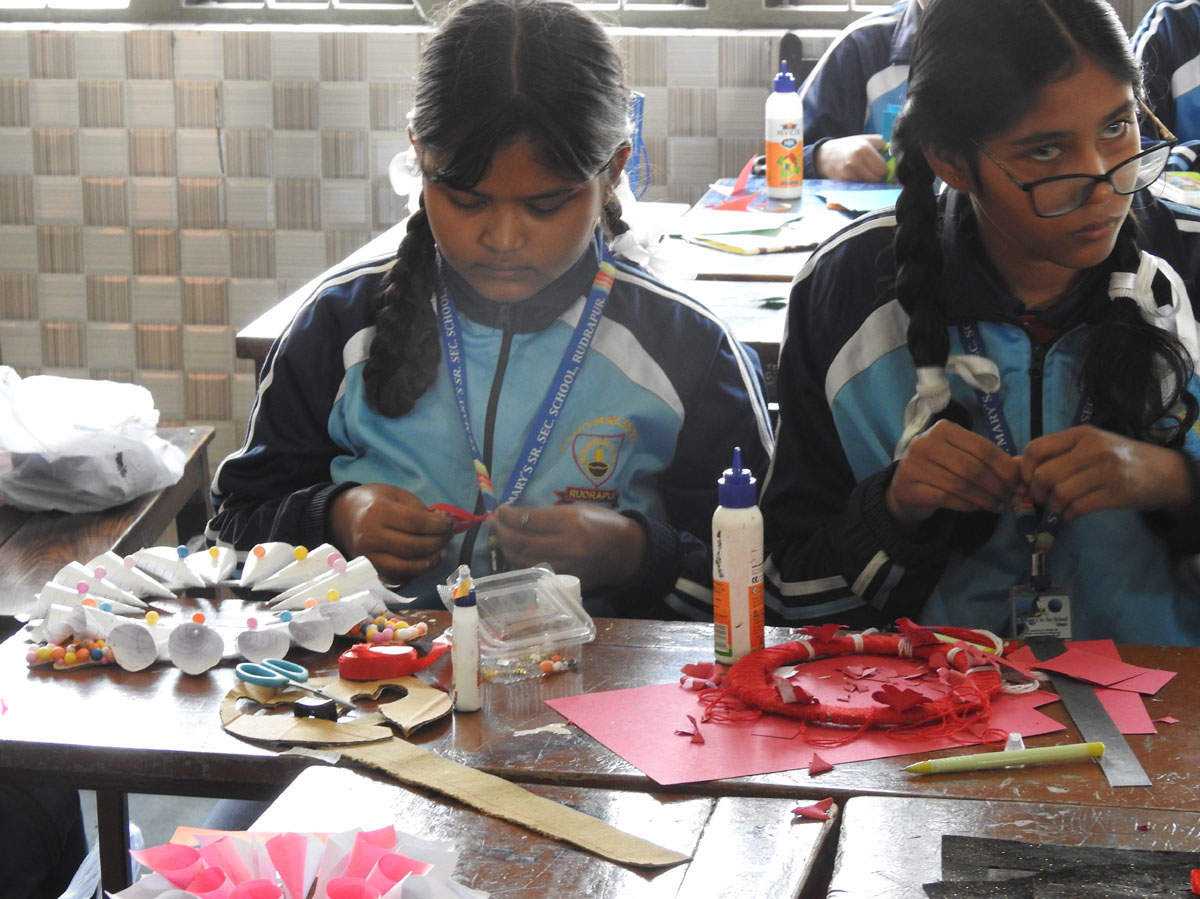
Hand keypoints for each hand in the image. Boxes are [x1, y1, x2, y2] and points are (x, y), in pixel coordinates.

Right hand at [329, 484, 455, 584]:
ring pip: (406, 568)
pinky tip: (425, 563)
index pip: (415, 523)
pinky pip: (397, 578)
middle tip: (448, 536)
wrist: (341, 517)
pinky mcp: (369, 570)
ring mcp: (368, 557)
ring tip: (441, 552)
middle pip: (413, 547)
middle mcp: (371, 537)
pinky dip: (415, 573)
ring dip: (430, 562)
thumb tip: (443, 523)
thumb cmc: (373, 502)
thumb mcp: (396, 495)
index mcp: (377, 512)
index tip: (450, 524)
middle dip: (438, 543)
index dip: (438, 526)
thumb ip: (420, 509)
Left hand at [490, 503, 645, 589]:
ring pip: (521, 560)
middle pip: (520, 542)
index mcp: (570, 522)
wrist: (627, 553)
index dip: (508, 515)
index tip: (500, 509)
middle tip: (493, 522)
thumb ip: (549, 515)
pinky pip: (532, 571)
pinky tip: (513, 551)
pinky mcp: (563, 580)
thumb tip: (518, 516)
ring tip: (500, 536)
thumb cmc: (604, 525)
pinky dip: (518, 561)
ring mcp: (563, 566)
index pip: (528, 520)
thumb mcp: (578, 510)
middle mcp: (565, 546)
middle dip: (500, 531)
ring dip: (505, 547)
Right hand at [815, 135, 889, 181]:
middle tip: (876, 174)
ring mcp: (848, 173)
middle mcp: (855, 161)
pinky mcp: (842, 181)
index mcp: (864, 149)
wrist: (824, 155)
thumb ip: (882, 144)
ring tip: (866, 175)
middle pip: (876, 179)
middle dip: (879, 178)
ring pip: (868, 184)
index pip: (883, 169)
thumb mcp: (865, 139)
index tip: (883, 169)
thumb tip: (895, 155)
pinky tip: (858, 178)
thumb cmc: (849, 146)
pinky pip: (859, 187)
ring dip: (870, 182)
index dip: (886, 171)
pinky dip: (861, 185)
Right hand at [886, 420, 1020, 523]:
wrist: (905, 488)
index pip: (983, 448)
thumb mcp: (963, 457)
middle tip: (1008, 498)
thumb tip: (1023, 466)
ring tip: (996, 506)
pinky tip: (974, 507)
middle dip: (996, 486)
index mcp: (944, 429)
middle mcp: (926, 443)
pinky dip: (966, 505)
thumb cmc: (940, 468)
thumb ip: (991, 459)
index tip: (1017, 483)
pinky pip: (947, 499)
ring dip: (984, 499)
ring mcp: (915, 466)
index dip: (1004, 467)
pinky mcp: (911, 488)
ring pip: (961, 485)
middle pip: (973, 467)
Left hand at [1020, 425, 1192, 518]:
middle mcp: (1092, 449)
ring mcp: (1106, 471)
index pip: (1036, 448)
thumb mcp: (1089, 447)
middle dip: (1037, 492)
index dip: (1025, 469)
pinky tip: (1072, 513)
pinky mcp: (1116, 493)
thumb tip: (1014, 466)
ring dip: (1054, 506)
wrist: (1164, 472)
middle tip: (1041, 499)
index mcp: (1081, 434)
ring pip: (1060, 493)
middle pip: (1045, 474)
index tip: (1029, 481)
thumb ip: (1056, 453)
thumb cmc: (1119, 457)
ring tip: (1059, 507)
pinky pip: (1078, 508)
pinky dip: (1068, 515)